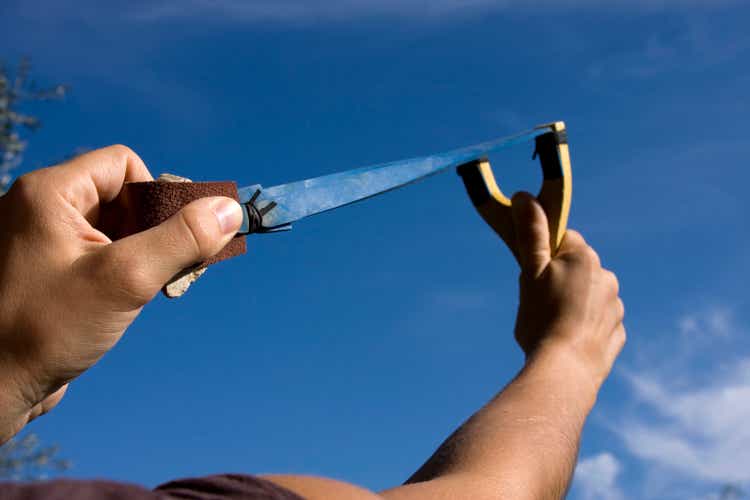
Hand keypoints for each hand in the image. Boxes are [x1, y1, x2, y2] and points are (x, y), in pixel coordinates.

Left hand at [0, 145, 242, 442]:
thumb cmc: (44, 330)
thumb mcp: (125, 279)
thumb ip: (181, 239)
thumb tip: (230, 209)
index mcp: (49, 194)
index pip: (124, 165)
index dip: (155, 196)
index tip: (167, 239)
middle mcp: (41, 209)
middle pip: (121, 196)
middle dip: (155, 230)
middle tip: (165, 269)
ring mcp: (41, 242)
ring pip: (114, 228)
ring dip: (143, 254)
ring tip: (143, 291)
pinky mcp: (47, 273)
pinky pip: (98, 255)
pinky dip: (123, 272)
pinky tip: (124, 303)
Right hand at [511, 192, 625, 387]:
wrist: (565, 371)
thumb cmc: (542, 319)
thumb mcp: (530, 272)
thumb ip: (531, 234)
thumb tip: (525, 196)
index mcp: (585, 258)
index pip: (564, 239)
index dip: (544, 254)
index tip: (532, 273)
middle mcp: (608, 277)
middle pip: (577, 268)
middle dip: (558, 280)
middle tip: (536, 302)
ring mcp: (616, 308)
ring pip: (588, 296)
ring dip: (572, 304)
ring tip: (550, 326)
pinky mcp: (617, 335)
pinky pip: (598, 323)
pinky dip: (583, 328)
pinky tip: (566, 341)